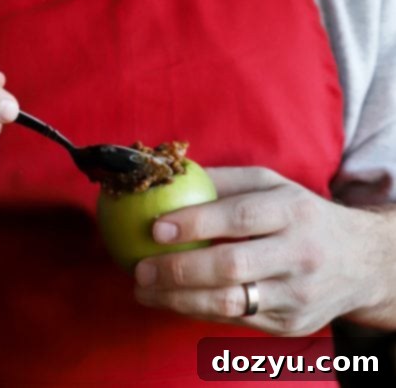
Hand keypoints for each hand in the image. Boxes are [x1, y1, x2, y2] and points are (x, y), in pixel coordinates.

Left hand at [133, 166, 390, 334]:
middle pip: (233, 267)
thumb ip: (224, 180)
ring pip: (232, 303)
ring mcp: (297, 295)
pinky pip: (236, 320)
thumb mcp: (272, 184)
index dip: (197, 222)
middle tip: (140, 268)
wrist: (359, 261)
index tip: (156, 226)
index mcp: (293, 211)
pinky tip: (170, 301)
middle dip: (179, 270)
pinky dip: (198, 311)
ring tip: (144, 290)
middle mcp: (299, 254)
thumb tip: (169, 174)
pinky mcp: (291, 325)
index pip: (241, 217)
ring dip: (179, 299)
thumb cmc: (300, 214)